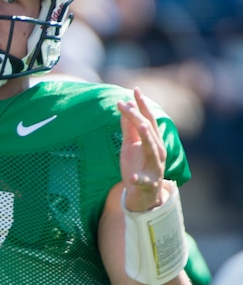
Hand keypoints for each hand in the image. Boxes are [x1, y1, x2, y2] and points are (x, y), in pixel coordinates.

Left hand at [117, 87, 166, 211]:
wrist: (143, 194)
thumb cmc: (138, 165)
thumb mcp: (130, 145)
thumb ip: (128, 129)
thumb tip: (125, 107)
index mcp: (154, 141)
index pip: (149, 119)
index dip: (142, 105)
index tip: (135, 90)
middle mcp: (158, 151)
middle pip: (149, 131)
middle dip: (140, 117)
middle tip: (128, 104)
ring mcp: (155, 167)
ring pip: (153, 151)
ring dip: (147, 138)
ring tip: (141, 126)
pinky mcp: (148, 183)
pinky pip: (144, 180)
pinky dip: (139, 179)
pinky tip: (132, 177)